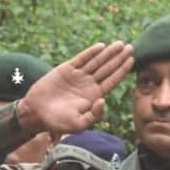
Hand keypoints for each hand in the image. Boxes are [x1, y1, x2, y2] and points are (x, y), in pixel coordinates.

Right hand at [17, 41, 133, 135]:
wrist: (36, 113)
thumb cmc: (58, 122)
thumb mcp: (79, 124)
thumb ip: (94, 115)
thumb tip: (104, 100)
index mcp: (94, 96)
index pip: (112, 81)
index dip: (122, 70)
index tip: (132, 60)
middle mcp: (88, 84)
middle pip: (107, 68)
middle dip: (119, 58)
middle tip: (130, 47)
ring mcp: (78, 76)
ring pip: (96, 62)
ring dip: (108, 53)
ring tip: (119, 44)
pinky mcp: (66, 69)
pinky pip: (81, 59)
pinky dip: (91, 53)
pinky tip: (101, 47)